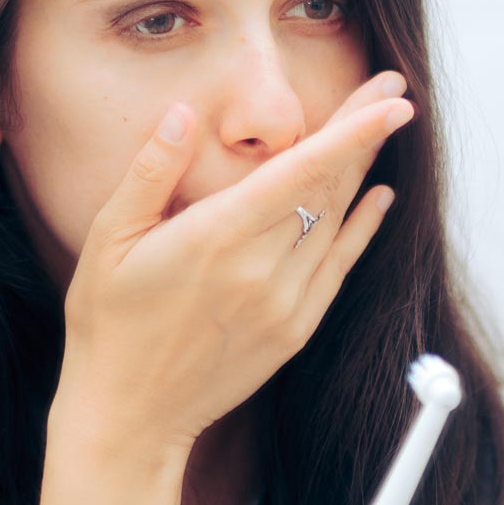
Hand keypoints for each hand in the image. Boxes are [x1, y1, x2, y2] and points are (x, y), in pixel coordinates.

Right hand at [52, 70, 413, 467]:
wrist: (129, 416)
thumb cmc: (109, 324)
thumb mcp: (108, 240)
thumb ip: (150, 172)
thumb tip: (180, 113)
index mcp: (217, 236)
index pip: (301, 170)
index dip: (353, 132)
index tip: (395, 101)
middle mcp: (261, 268)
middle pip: (329, 187)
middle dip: (365, 133)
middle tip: (391, 88)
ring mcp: (285, 303)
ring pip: (337, 223)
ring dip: (362, 172)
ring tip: (381, 128)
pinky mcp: (294, 330)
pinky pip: (339, 267)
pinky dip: (362, 228)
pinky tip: (377, 196)